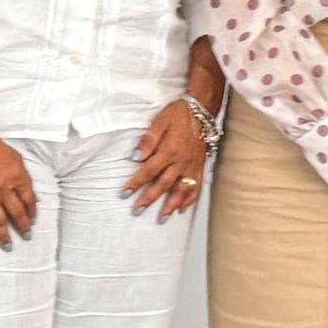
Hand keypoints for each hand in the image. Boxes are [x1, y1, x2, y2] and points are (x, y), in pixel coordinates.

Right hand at [0, 129, 39, 245]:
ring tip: (8, 246)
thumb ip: (24, 177)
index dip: (32, 212)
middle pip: (17, 213)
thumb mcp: (16, 158)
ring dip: (5, 235)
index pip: (29, 200)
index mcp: (17, 177)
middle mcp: (4, 189)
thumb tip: (31, 195)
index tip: (33, 220)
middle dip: (23, 227)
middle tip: (27, 236)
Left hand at [125, 100, 212, 219]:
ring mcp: (192, 166)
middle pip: (163, 185)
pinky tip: (183, 208)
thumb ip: (149, 140)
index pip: (149, 171)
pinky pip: (196, 186)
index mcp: (169, 151)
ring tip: (163, 217)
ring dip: (171, 205)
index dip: (136, 183)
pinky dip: (190, 199)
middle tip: (137, 211)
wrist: (202, 110)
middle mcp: (181, 162)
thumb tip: (137, 156)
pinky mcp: (200, 166)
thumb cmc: (179, 114)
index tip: (125, 193)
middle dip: (149, 199)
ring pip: (181, 190)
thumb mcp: (160, 121)